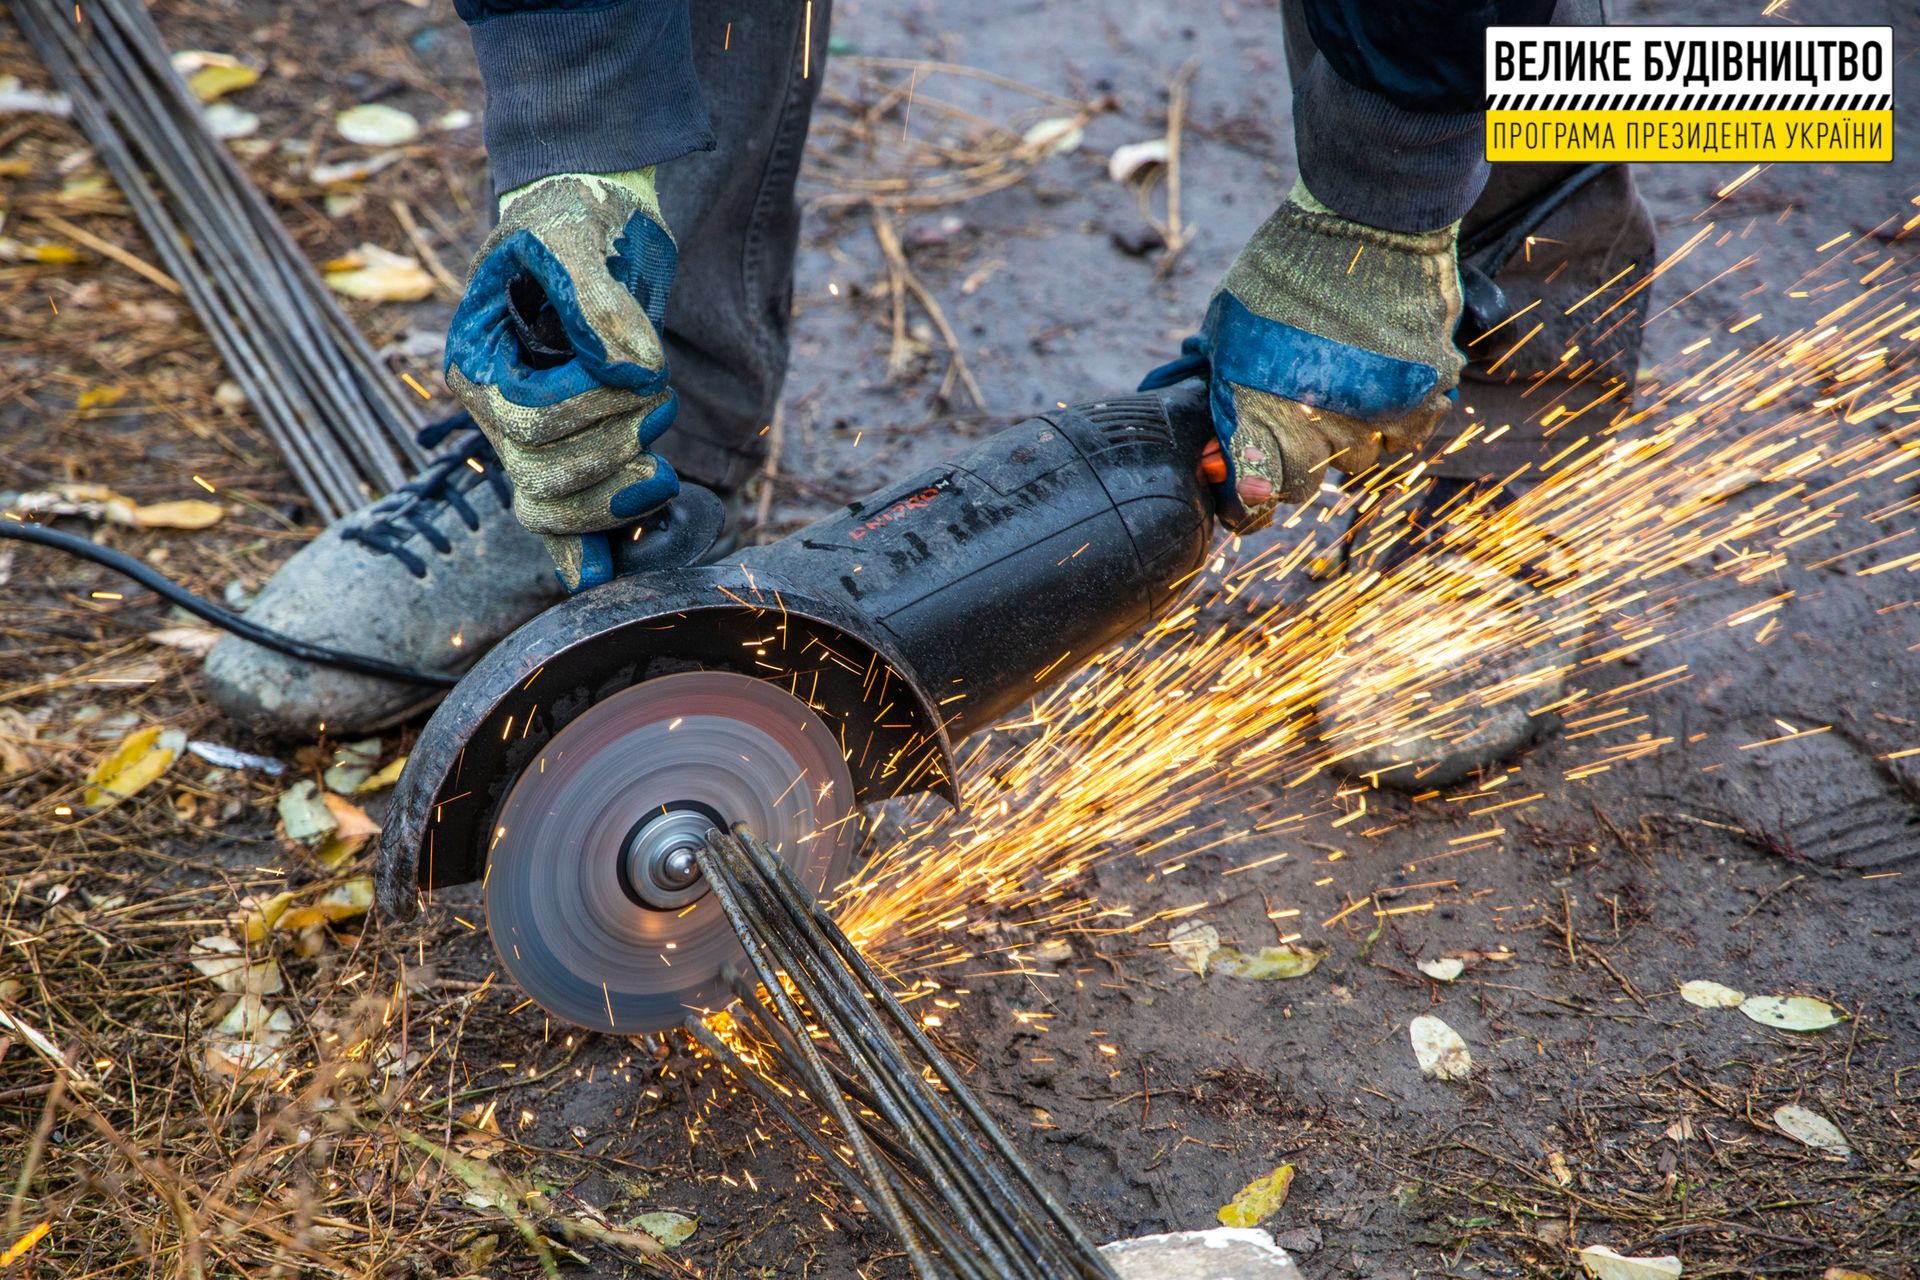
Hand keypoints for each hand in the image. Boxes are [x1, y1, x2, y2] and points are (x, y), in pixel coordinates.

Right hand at [445, 169, 679, 590]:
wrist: (598, 220)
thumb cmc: (575, 216)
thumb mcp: (577, 233)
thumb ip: (597, 298)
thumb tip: (631, 368)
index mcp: (478, 364)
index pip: (529, 423)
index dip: (594, 410)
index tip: (644, 373)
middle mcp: (496, 410)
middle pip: (541, 480)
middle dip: (614, 453)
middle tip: (664, 402)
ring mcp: (533, 436)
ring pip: (555, 508)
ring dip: (621, 490)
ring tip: (664, 444)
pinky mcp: (575, 448)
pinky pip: (565, 521)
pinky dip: (588, 548)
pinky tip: (609, 573)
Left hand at [1160, 182, 1464, 531]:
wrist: (1366, 214)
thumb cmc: (1286, 265)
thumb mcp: (1230, 325)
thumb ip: (1228, 385)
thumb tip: (1223, 433)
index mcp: (1264, 405)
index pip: (1257, 486)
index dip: (1249, 499)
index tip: (1249, 487)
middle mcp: (1323, 420)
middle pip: (1309, 480)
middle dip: (1297, 458)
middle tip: (1297, 418)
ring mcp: (1380, 407)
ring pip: (1362, 458)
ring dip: (1348, 435)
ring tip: (1340, 387)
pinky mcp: (1427, 387)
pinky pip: (1410, 431)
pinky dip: (1395, 416)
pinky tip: (1378, 381)